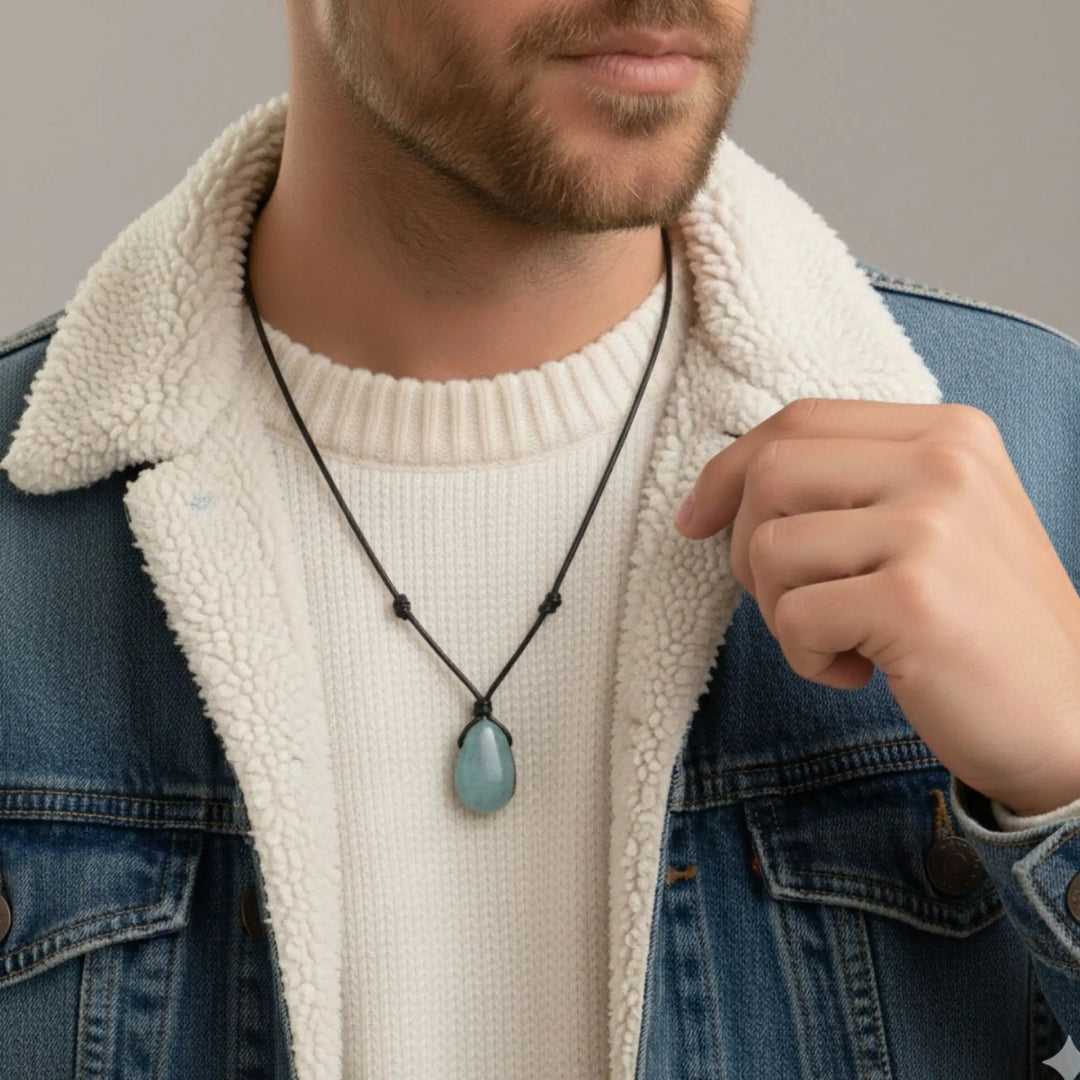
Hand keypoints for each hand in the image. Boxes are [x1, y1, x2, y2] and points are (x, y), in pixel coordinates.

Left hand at [674, 398, 1079, 815]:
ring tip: (842, 639)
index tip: (695, 519)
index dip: (728, 470)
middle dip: (748, 549)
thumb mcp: (935, 524)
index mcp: (947, 434)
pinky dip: (806, 658)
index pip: (799, 422)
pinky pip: (792, 617)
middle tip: (792, 602)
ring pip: (768, 547)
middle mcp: (943, 463)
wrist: (1073, 720)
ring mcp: (932, 526)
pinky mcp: (912, 598)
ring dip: (781, 612)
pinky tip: (861, 673)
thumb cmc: (982, 625)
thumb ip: (854, 486)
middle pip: (770, 474)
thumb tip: (729, 485)